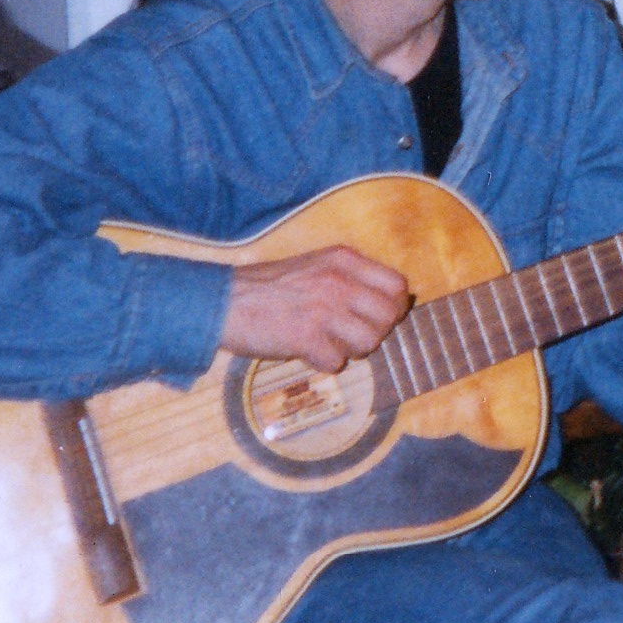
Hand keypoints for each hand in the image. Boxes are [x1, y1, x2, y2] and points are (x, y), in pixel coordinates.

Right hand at [220, 246, 410, 373]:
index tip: (380, 317)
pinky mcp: (305, 337)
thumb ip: (351, 276)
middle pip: (390, 316)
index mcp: (344, 260)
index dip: (395, 307)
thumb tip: (392, 300)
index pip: (398, 285)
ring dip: (353, 350)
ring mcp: (323, 309)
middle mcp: (339, 281)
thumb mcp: (316, 265)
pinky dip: (326, 363)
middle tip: (353, 335)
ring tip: (330, 343)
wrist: (224, 301)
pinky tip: (309, 352)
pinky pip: (337, 361)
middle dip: (377, 332)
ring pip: (369, 341)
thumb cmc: (270, 286)